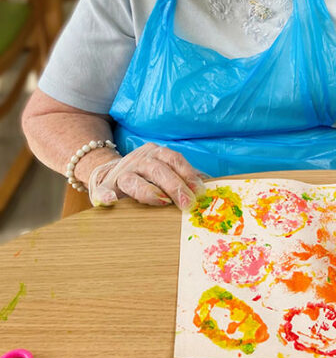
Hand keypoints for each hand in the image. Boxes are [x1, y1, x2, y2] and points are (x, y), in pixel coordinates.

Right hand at [87, 143, 205, 208]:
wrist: (113, 176)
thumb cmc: (149, 178)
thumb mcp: (168, 172)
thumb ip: (186, 178)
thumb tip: (211, 189)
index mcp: (157, 154)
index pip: (174, 159)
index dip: (188, 174)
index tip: (199, 190)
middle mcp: (138, 160)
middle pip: (158, 169)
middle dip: (174, 186)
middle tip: (187, 203)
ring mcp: (120, 174)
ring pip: (133, 179)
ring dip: (149, 191)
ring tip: (162, 201)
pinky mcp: (104, 188)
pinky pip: (102, 191)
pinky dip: (105, 196)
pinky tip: (111, 201)